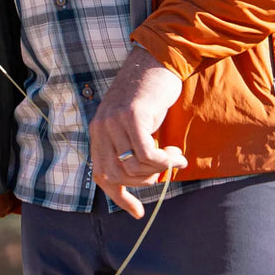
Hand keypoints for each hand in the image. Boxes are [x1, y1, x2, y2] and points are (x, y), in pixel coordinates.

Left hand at [89, 46, 186, 218]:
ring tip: (173, 155)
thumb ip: (130, 147)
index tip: (138, 213)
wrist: (155, 61)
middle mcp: (101, 126)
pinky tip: (176, 152)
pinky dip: (163, 160)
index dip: (119, 197)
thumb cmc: (149, 95)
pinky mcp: (132, 115)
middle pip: (118, 176)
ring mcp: (114, 120)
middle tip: (164, 168)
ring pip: (134, 167)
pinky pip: (146, 154)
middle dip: (144, 181)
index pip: (102, 175)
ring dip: (157, 169)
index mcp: (98, 131)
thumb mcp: (134, 125)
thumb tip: (145, 180)